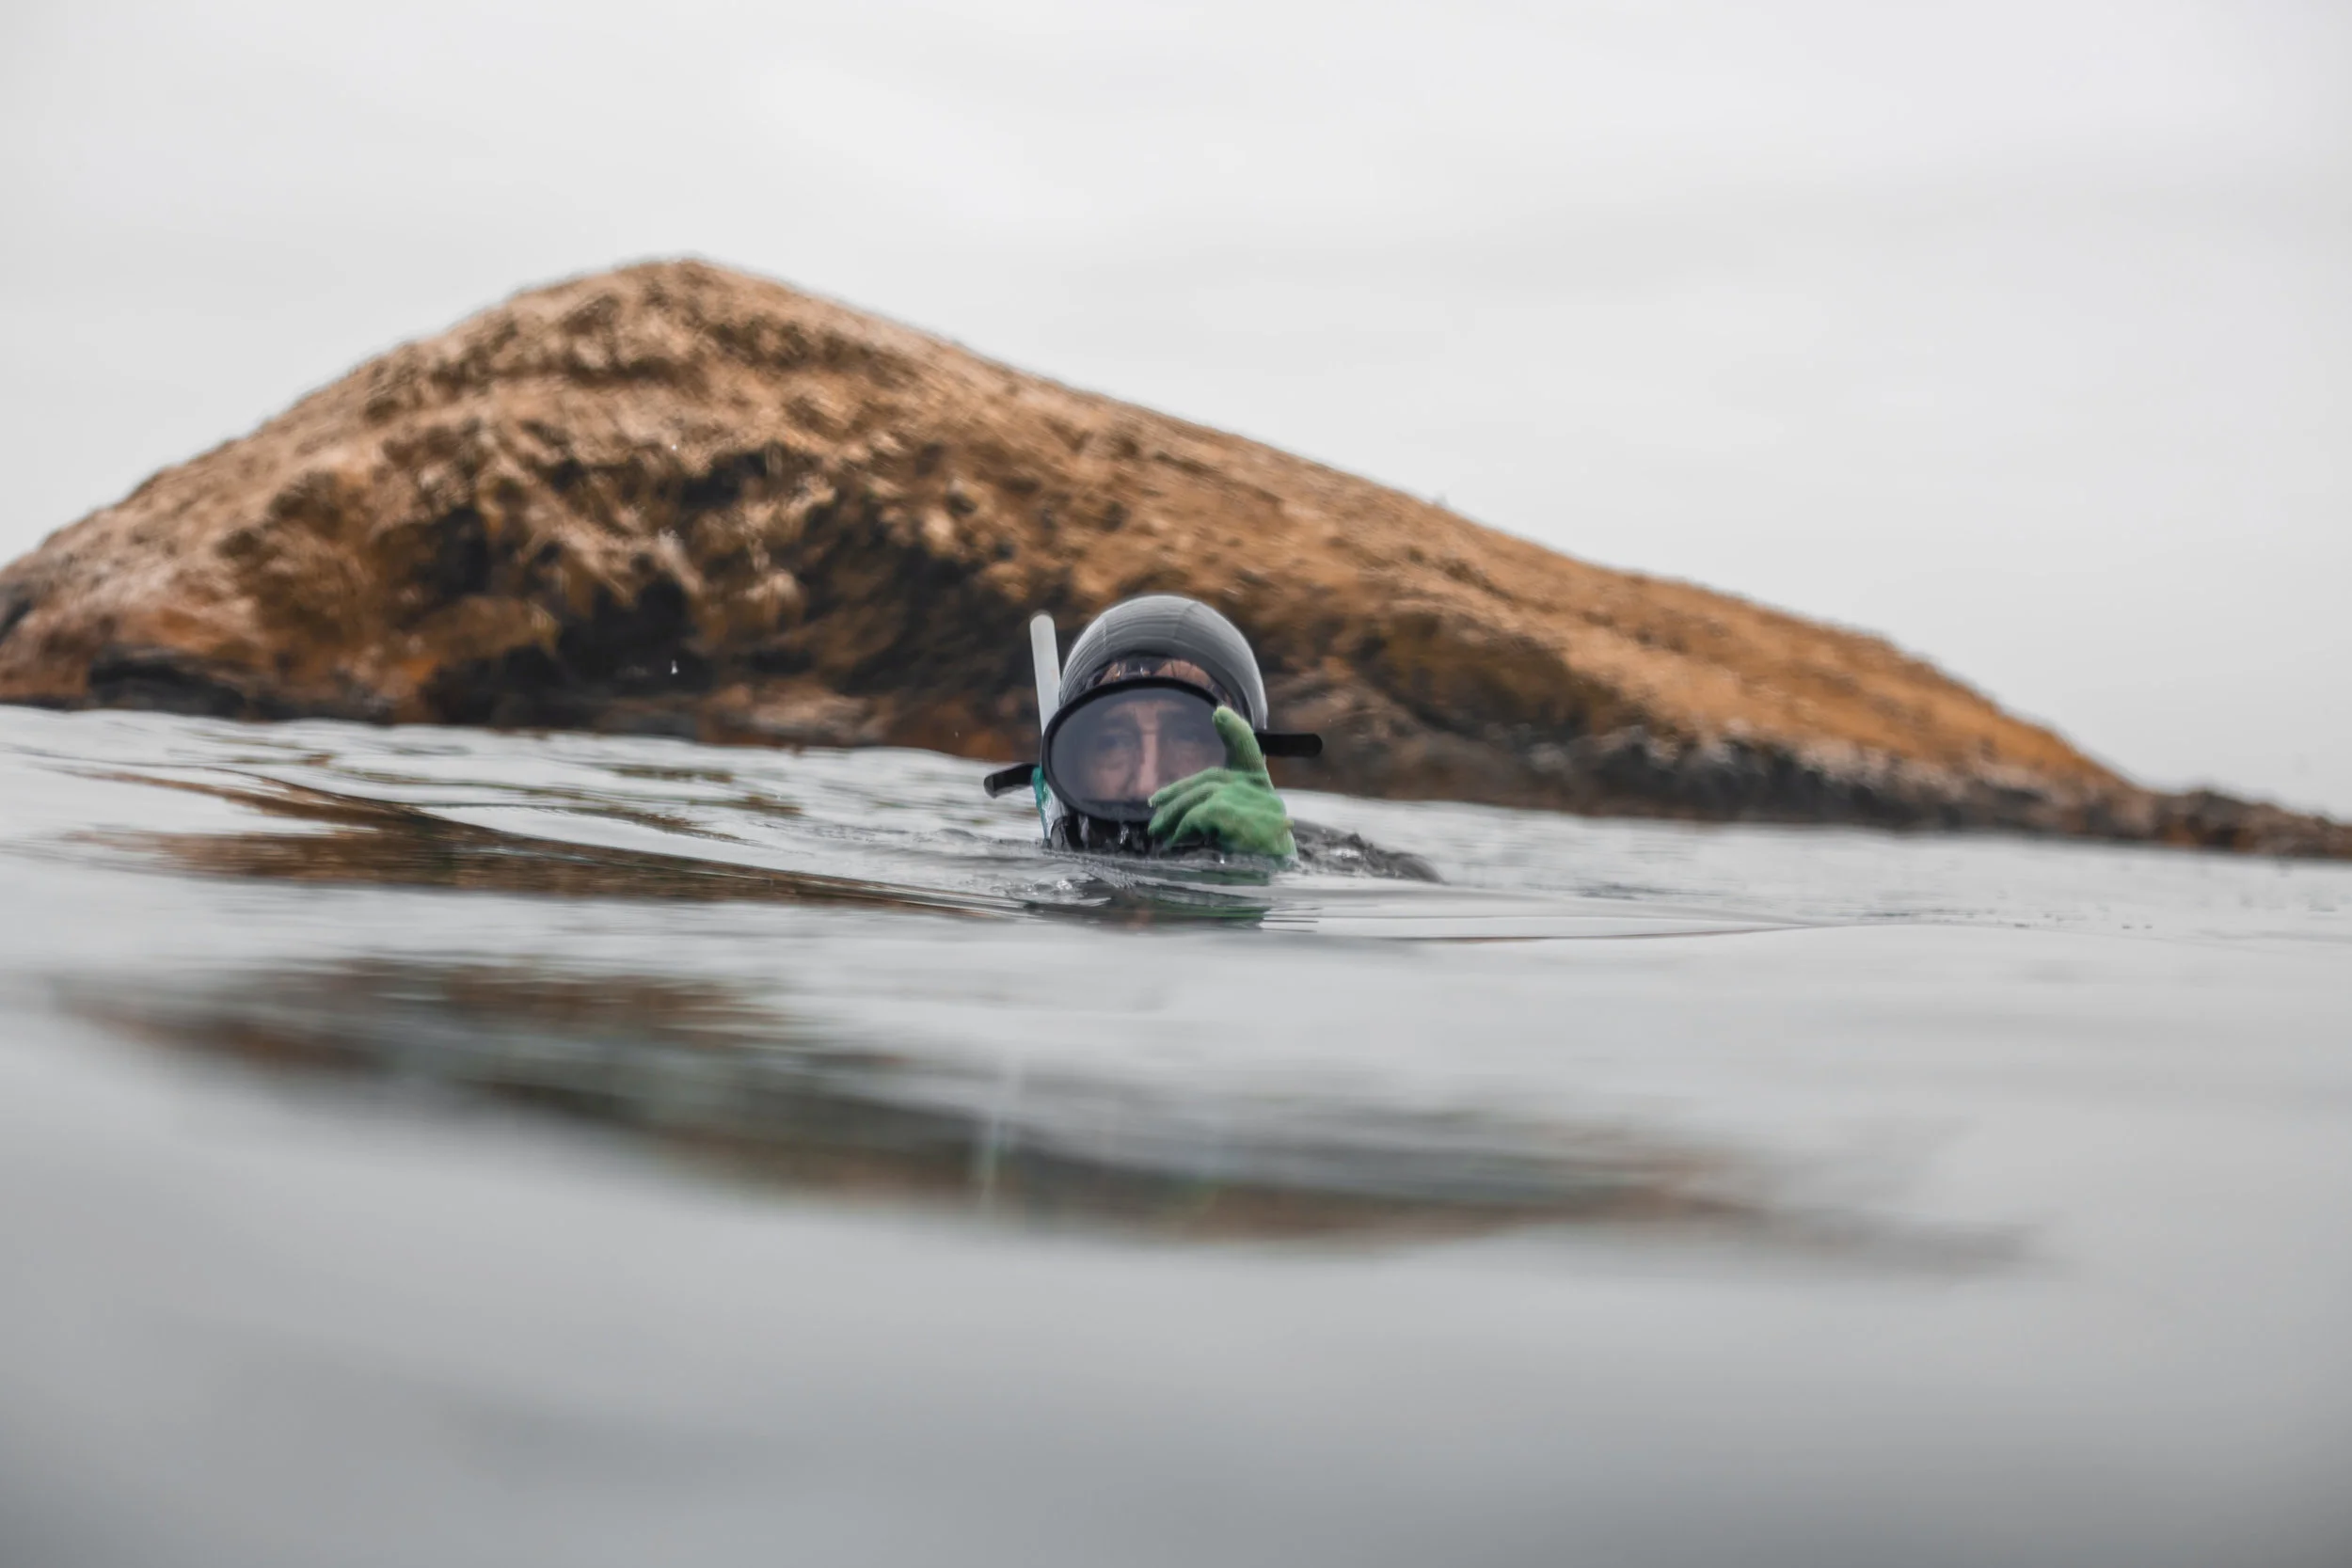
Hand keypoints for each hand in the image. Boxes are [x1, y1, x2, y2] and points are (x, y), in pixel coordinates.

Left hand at [1146, 706, 1295, 857]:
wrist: (1273, 893)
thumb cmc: (1254, 871)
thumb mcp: (1238, 837)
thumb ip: (1217, 816)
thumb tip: (1173, 814)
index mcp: (1262, 791)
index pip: (1249, 752)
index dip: (1234, 731)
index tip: (1219, 713)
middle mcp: (1261, 792)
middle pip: (1210, 779)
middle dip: (1178, 793)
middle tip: (1154, 806)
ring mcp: (1251, 801)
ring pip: (1200, 798)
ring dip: (1173, 817)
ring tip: (1159, 835)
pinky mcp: (1234, 814)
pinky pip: (1198, 815)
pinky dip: (1182, 829)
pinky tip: (1174, 843)